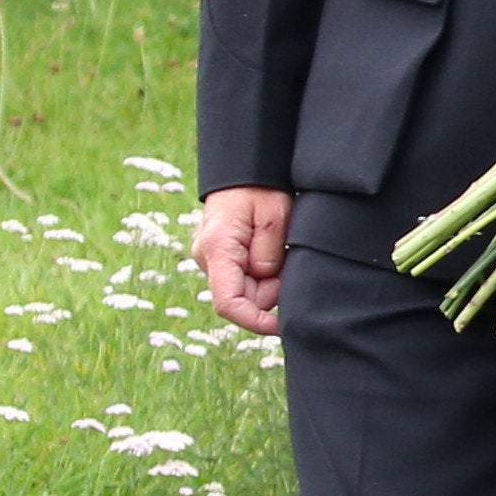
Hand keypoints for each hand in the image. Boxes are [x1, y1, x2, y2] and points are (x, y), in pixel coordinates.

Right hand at [197, 185, 292, 337]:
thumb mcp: (275, 216)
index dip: (255, 322)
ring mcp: (212, 259)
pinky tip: (272, 249)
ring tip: (279, 247)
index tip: (281, 325)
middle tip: (287, 258)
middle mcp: (208, 259)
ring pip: (247, 289)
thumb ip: (269, 253)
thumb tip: (265, 279)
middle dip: (271, 290)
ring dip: (269, 279)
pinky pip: (245, 277)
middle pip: (243, 298)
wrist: (243, 171)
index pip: (229, 304)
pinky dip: (264, 272)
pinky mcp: (221, 258)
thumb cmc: (259, 188)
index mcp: (218, 250)